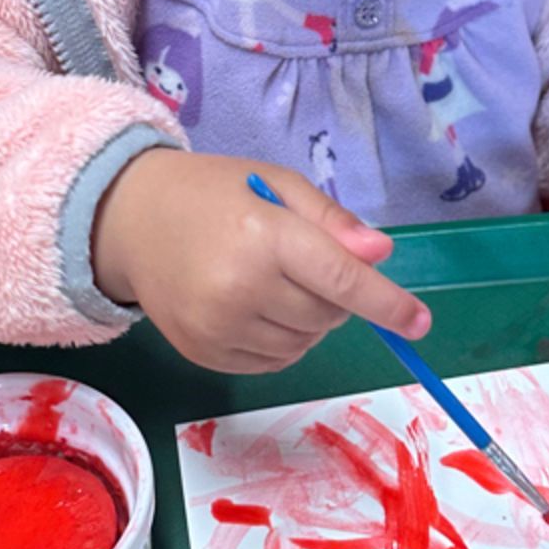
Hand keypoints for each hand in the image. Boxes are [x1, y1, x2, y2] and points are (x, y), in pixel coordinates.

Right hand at [90, 150, 432, 373]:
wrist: (128, 219)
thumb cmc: (212, 193)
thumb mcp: (276, 184)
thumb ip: (330, 221)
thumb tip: (380, 256)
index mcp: (263, 236)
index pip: (342, 281)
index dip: (387, 304)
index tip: (419, 322)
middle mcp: (239, 288)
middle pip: (327, 317)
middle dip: (335, 298)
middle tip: (305, 264)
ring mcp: (217, 327)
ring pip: (303, 345)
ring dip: (309, 323)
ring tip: (274, 283)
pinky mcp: (202, 353)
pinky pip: (272, 363)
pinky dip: (281, 341)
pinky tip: (254, 306)